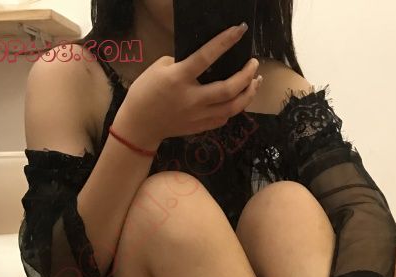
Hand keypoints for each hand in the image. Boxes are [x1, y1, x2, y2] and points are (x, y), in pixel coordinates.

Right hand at [115, 24, 261, 147]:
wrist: (140, 124)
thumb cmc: (146, 91)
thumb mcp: (159, 68)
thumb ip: (183, 63)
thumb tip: (205, 60)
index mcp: (179, 78)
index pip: (207, 57)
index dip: (225, 42)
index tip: (240, 30)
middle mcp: (192, 98)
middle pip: (229, 89)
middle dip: (246, 75)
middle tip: (254, 64)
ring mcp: (197, 116)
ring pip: (232, 108)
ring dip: (248, 94)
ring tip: (255, 82)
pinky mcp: (200, 127)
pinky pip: (223, 118)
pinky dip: (234, 108)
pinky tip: (238, 99)